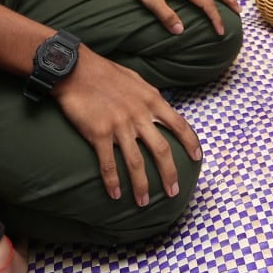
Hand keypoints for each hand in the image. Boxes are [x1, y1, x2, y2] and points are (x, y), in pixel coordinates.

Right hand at [53, 46, 201, 204]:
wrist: (75, 69)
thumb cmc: (105, 73)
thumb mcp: (136, 80)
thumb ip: (149, 97)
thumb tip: (160, 107)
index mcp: (152, 100)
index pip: (179, 124)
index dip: (190, 143)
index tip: (197, 158)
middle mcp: (139, 114)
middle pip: (162, 150)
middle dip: (170, 174)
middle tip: (173, 192)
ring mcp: (120, 125)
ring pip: (136, 162)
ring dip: (141, 186)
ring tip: (143, 203)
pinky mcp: (99, 133)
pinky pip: (108, 163)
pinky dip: (112, 181)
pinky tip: (115, 195)